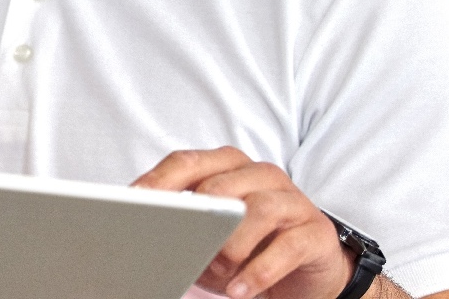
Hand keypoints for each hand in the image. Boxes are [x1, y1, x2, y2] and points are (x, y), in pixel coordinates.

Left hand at [133, 147, 353, 298]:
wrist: (309, 270)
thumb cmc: (250, 247)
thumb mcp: (210, 236)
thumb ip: (182, 226)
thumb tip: (142, 235)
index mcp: (228, 166)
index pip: (187, 162)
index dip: (158, 181)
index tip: (133, 201)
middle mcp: (260, 174)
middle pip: (220, 186)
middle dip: (199, 224)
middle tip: (188, 254)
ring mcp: (291, 199)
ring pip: (257, 209)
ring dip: (230, 248)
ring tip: (218, 273)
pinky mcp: (315, 231)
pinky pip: (287, 247)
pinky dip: (259, 271)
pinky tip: (239, 291)